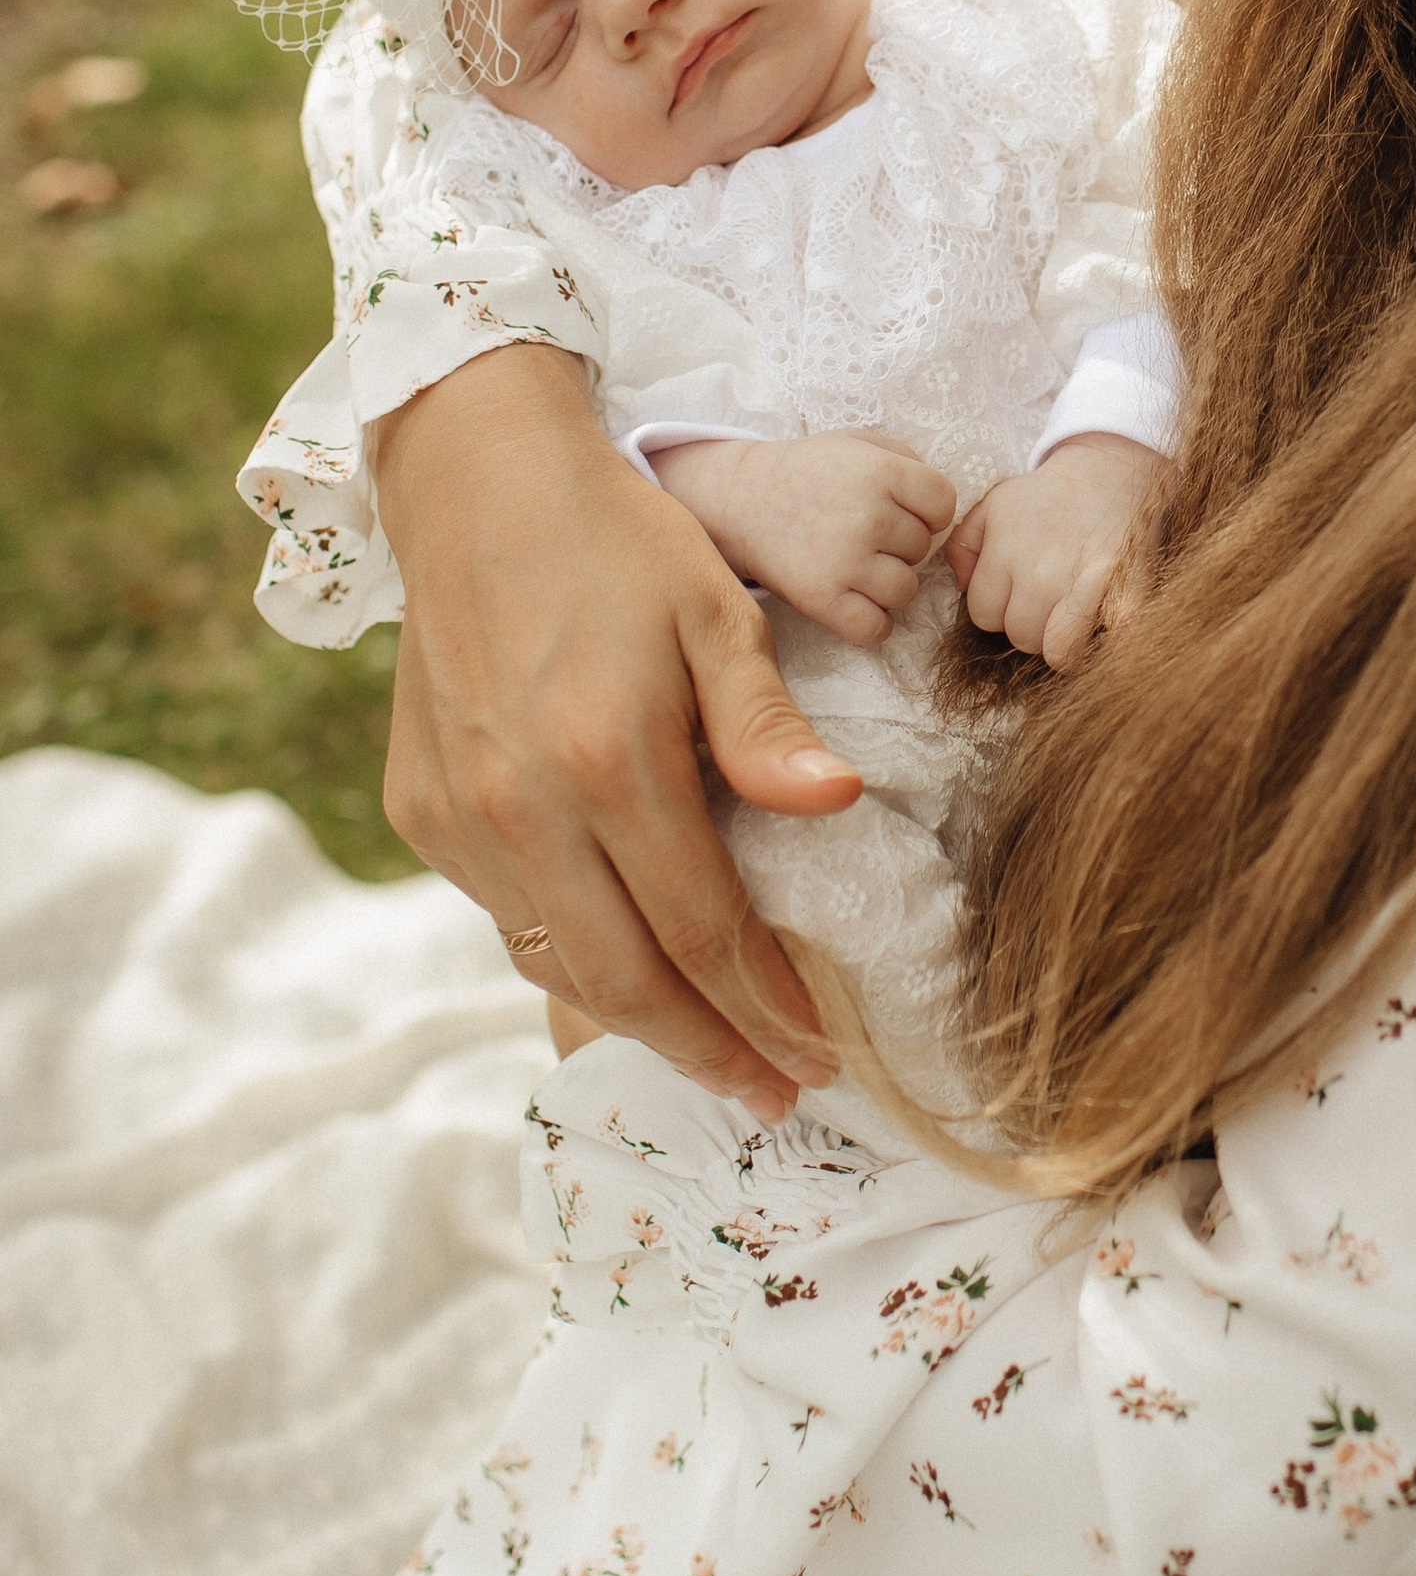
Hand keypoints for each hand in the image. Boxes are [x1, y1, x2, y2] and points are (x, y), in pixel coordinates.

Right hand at [375, 345, 860, 1121]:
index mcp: (606, 760)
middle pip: (623, 981)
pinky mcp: (420, 811)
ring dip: (637, 1021)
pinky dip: (573, 958)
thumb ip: (764, 724)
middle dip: (707, 1052)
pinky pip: (508, 917)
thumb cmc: (618, 540)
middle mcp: (520, 807)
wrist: (474, 482)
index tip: (819, 1053)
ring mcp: (459, 818)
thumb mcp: (715, 611)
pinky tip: (627, 968)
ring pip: (556, 963)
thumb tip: (835, 804)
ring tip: (713, 1051)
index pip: (701, 928)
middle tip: (775, 1093)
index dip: (764, 1004)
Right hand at [652, 431, 957, 647]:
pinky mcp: (822, 600)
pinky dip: (870, 621)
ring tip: (858, 566)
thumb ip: (906, 459)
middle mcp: (869, 517)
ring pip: (905, 591)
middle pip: (924, 549)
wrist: (741, 499)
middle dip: (901, 544)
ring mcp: (846, 562)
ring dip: (888, 583)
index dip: (929, 510)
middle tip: (863, 534)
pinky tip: (853, 599)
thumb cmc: (807, 471)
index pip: (944, 504)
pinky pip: (876, 628)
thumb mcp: (857, 443)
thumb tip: (942, 499)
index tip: (902, 510)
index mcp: (882, 474)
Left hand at [944, 432, 1168, 668]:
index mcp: (1005, 555)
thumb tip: (963, 585)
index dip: (998, 606)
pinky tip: (1107, 615)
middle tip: (1045, 599)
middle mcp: (1039, 576)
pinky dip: (1108, 632)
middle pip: (1021, 637)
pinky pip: (1109, 636)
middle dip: (1029, 624)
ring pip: (1058, 651)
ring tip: (1071, 612)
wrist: (1109, 468)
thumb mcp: (993, 506)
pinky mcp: (1126, 589)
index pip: (984, 616)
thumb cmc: (1047, 494)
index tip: (1016, 590)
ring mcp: (1083, 586)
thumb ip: (963, 545)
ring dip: (1063, 638)